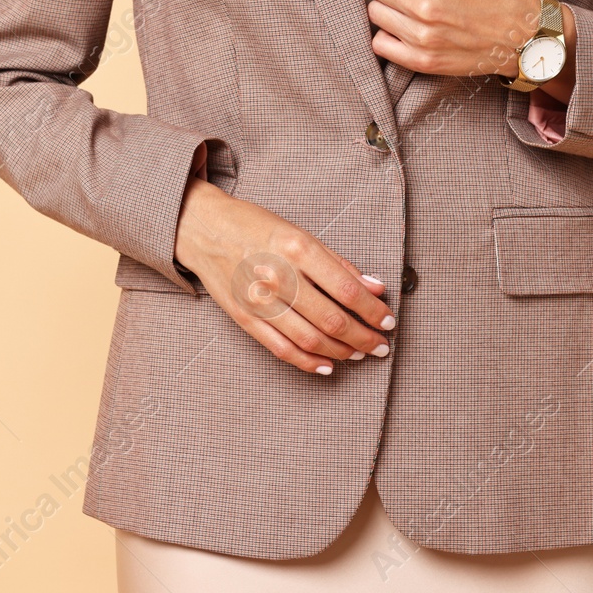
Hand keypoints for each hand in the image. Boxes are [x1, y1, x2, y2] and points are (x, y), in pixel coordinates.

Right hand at [173, 176, 395, 374]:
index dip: (373, 312)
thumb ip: (338, 263)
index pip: (347, 290)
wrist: (203, 228)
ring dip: (342, 352)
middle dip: (364, 338)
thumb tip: (375, 288)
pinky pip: (281, 349)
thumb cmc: (254, 227)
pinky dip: (309, 362)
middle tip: (380, 346)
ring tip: (359, 353)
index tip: (389, 322)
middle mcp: (278, 276)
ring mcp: (259, 300)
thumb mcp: (299, 233)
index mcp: (297, 248)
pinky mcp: (244, 317)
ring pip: (310, 339)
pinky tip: (328, 365)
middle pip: (332, 320)